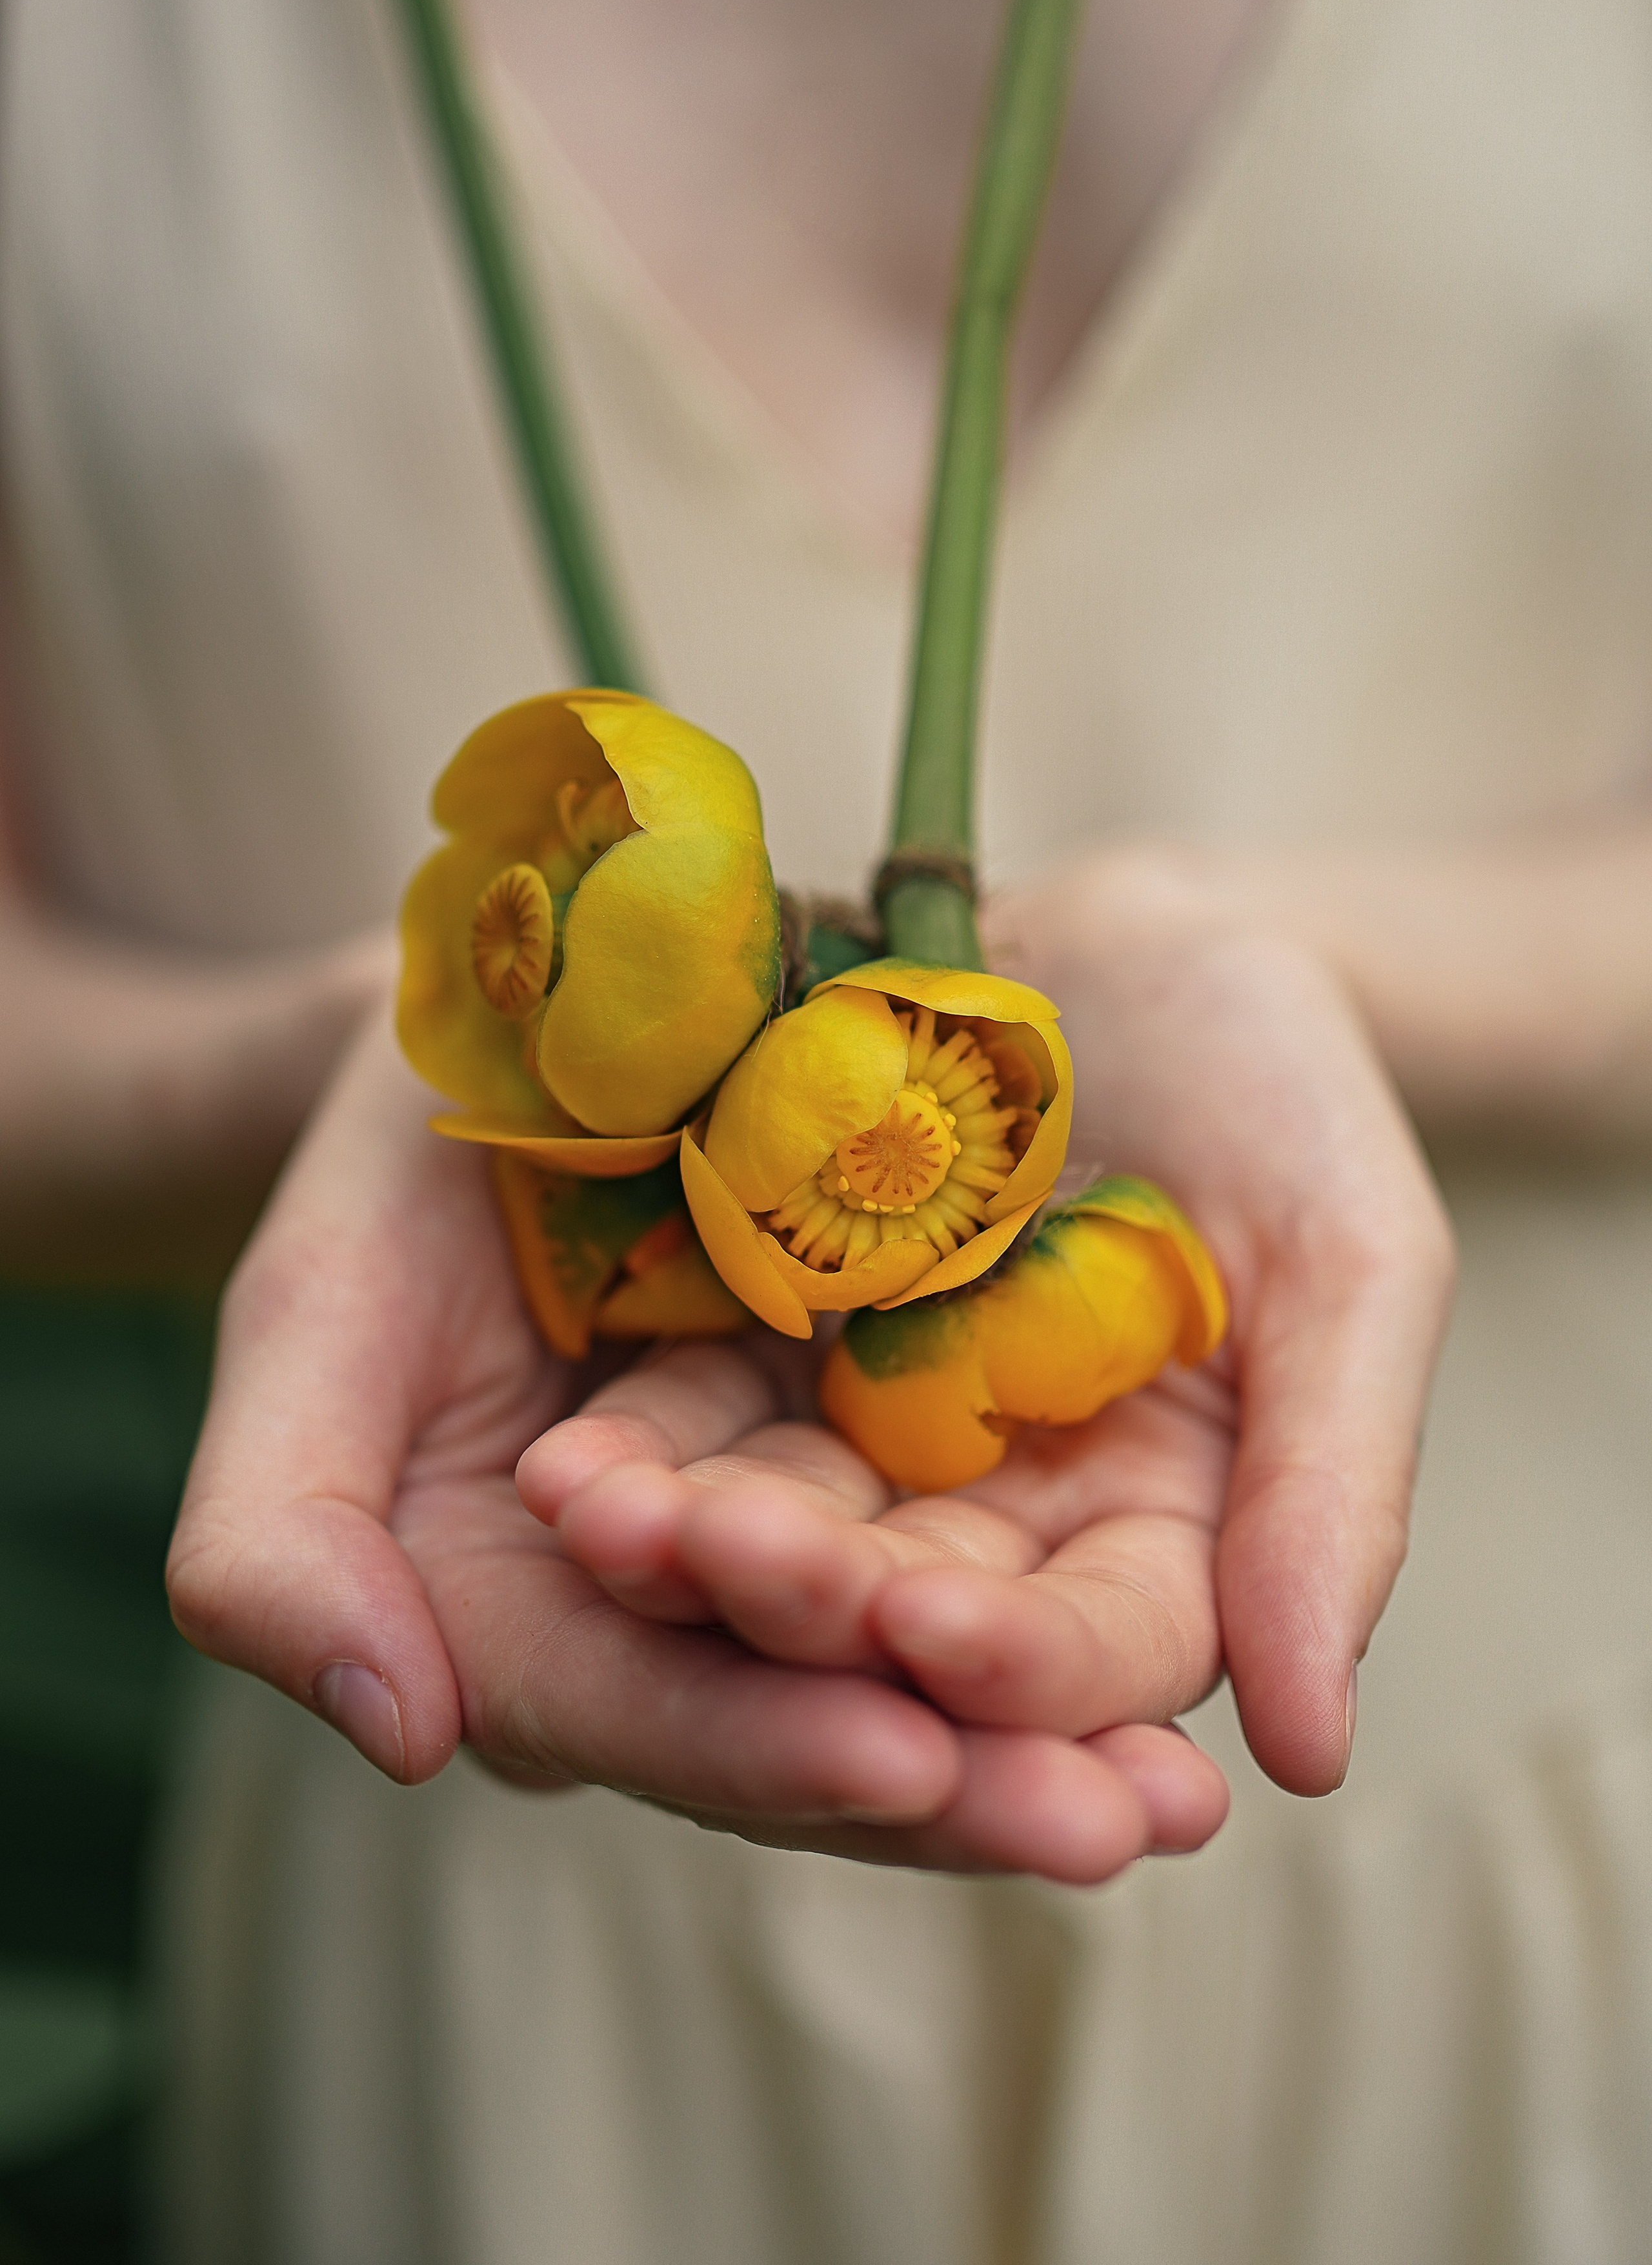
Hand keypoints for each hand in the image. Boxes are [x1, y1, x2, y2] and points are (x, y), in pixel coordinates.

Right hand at [166, 1008, 1227, 1882]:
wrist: (550, 986)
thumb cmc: (401, 1153)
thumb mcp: (307, 1318)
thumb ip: (280, 1537)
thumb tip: (403, 1736)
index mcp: (515, 1599)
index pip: (622, 1711)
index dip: (752, 1744)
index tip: (897, 1757)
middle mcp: (669, 1598)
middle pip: (800, 1720)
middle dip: (949, 1778)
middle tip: (1113, 1827)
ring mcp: (794, 1519)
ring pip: (913, 1665)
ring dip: (1048, 1731)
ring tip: (1176, 1791)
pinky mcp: (896, 1439)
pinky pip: (988, 1543)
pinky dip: (1079, 1600)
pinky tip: (1215, 1651)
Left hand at [526, 860, 1454, 1797]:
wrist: (1129, 943)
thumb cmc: (1278, 1086)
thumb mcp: (1351, 1259)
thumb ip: (1336, 1488)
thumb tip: (1317, 1758)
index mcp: (1162, 1536)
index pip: (1096, 1652)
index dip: (1018, 1664)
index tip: (928, 1631)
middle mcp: (1001, 1528)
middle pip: (907, 1617)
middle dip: (811, 1608)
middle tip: (717, 1560)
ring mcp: (867, 1451)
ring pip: (780, 1543)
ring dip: (686, 1554)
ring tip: (597, 1517)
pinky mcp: (759, 1366)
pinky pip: (689, 1432)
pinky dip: (637, 1453)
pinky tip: (569, 1462)